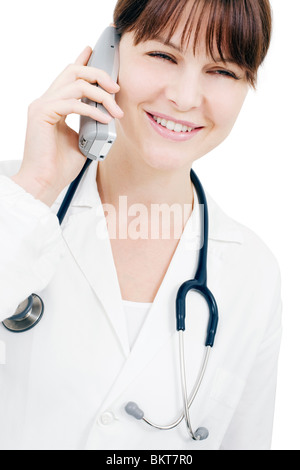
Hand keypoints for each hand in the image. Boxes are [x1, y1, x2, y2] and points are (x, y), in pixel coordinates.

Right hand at [12, 46, 122, 205]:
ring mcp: (42, 106)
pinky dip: (92, 110)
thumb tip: (107, 116)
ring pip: (76, 84)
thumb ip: (90, 123)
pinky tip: (104, 120)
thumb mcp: (82, 139)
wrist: (45, 183)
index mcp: (54, 105)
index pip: (69, 76)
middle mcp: (46, 101)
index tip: (94, 51)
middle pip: (73, 71)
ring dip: (101, 96)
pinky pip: (72, 103)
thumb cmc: (60, 166)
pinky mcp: (42, 114)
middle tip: (116, 89)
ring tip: (115, 112)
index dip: (82, 61)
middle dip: (98, 74)